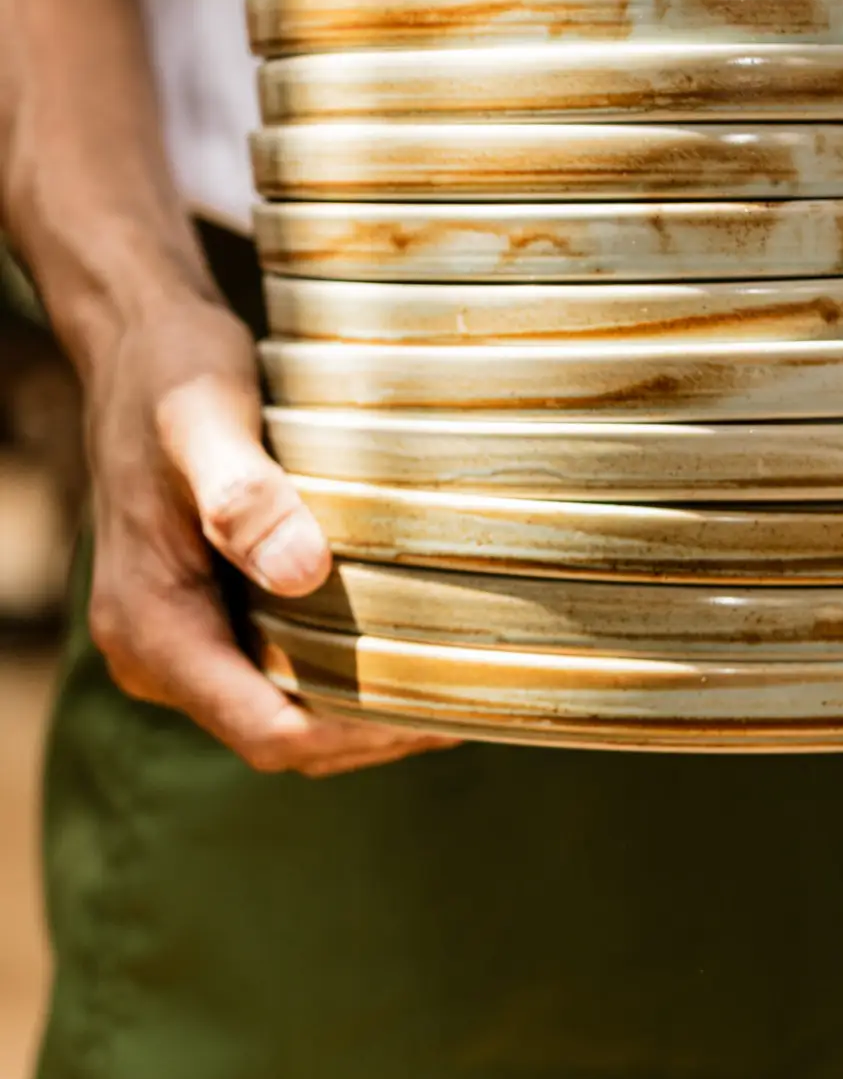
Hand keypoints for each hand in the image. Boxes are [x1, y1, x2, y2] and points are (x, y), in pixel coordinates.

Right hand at [85, 288, 456, 773]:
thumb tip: (302, 573)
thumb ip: (245, 497)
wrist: (136, 339)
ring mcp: (179, 632)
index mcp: (149, 625)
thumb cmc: (171, 371)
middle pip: (276, 735)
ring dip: (359, 708)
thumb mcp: (205, 419)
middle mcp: (154, 647)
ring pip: (278, 708)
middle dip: (370, 733)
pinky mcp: (204, 605)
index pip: (263, 731)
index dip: (354, 739)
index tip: (438, 714)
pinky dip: (338, 668)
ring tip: (453, 682)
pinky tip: (404, 639)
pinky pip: (274, 664)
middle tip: (470, 703)